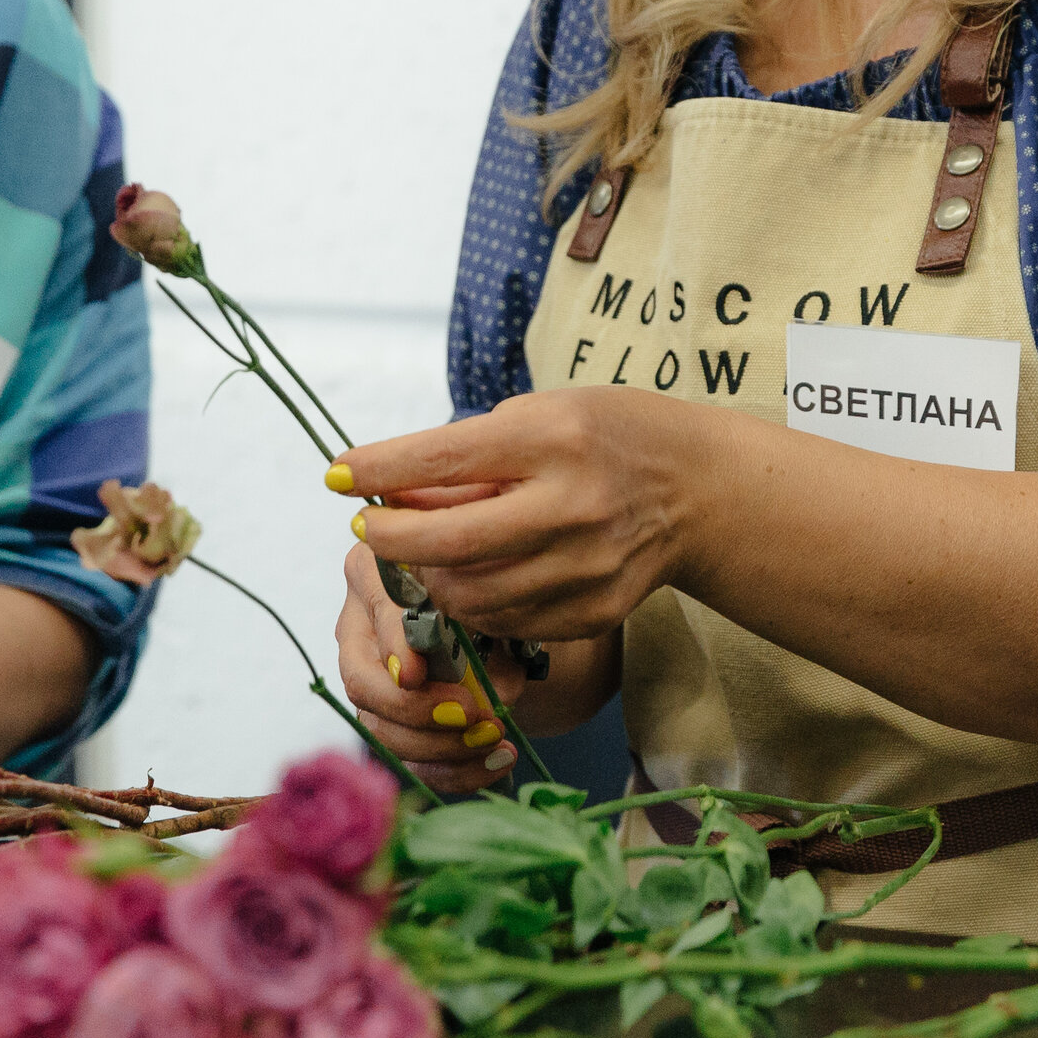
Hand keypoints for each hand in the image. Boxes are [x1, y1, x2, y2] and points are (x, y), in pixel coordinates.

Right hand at [334, 543, 511, 793]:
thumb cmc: (494, 595)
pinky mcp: (390, 723)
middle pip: (360, 681)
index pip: (376, 608)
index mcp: (378, 571)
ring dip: (439, 746)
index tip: (415, 675)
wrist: (510, 627)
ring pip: (379, 728)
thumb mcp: (495, 598)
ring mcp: (370, 680)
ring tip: (494, 739)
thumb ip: (489, 631)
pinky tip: (495, 763)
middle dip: (414, 709)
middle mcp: (360, 627)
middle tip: (470, 716)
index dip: (393, 645)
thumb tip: (491, 694)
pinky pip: (408, 759)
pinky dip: (454, 770)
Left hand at [338, 388, 727, 644]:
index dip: (378, 470)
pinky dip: (474, 602)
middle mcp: (573, 505)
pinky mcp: (593, 611)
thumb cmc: (606, 435)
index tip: (339, 474)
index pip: (442, 460)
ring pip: (470, 594)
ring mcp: (587, 567)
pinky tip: (470, 577)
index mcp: (555, 440)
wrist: (698, 489)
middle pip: (448, 543)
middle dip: (390, 540)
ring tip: (422, 553)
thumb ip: (468, 457)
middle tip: (370, 529)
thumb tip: (389, 495)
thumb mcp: (540, 416)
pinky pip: (506, 620)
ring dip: (428, 577)